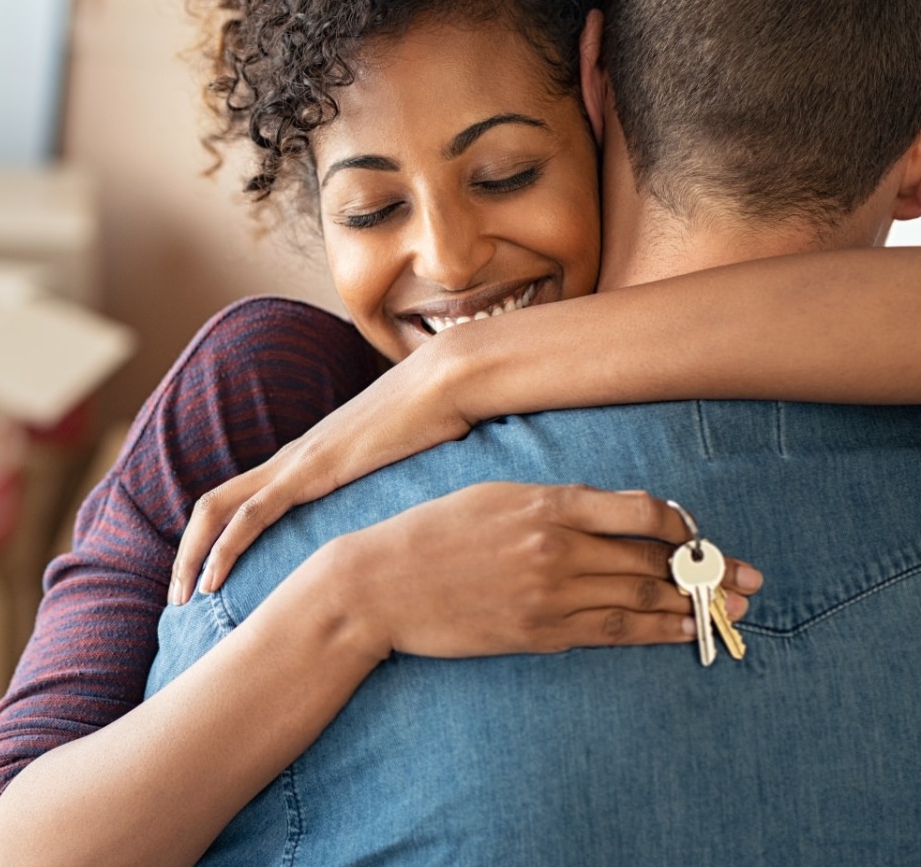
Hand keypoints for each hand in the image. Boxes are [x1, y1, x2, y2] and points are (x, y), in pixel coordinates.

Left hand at [173, 337, 475, 604]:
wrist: (446, 382)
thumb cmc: (435, 423)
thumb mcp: (402, 470)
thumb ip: (386, 493)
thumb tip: (403, 528)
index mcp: (304, 461)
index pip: (239, 501)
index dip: (213, 540)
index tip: (206, 582)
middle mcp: (288, 460)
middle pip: (213, 505)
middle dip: (186, 553)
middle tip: (177, 598)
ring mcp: (295, 463)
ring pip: (218, 509)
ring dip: (192, 555)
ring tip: (182, 598)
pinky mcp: (310, 470)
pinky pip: (252, 513)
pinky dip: (225, 547)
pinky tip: (212, 580)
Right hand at [321, 482, 762, 659]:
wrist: (379, 584)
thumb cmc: (430, 533)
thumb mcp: (492, 495)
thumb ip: (552, 502)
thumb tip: (609, 513)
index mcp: (546, 504)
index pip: (641, 511)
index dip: (681, 524)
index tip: (697, 533)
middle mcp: (557, 548)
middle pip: (654, 560)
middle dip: (708, 570)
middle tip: (750, 578)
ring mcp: (550, 595)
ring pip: (642, 599)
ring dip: (694, 605)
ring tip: (731, 608)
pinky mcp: (539, 633)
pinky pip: (612, 633)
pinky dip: (655, 632)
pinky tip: (683, 632)